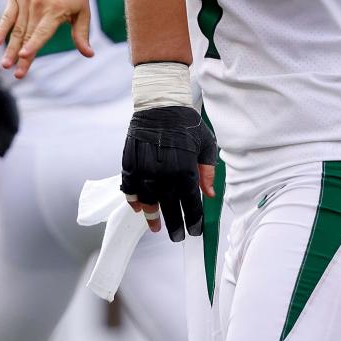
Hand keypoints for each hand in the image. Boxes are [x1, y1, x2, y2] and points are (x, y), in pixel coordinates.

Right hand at [0, 0, 92, 78]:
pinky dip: (1, 28)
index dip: (33, 45)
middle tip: (16, 74)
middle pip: (27, 35)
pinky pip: (7, 15)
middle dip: (21, 56)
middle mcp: (38, 5)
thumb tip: (89, 55)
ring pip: (16, 29)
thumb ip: (82, 34)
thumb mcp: (83, 10)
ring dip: (10, 48)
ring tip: (5, 65)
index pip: (42, 32)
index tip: (25, 57)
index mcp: (56, 10)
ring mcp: (25, 0)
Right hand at [121, 106, 216, 241]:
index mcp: (186, 172)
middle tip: (177, 237)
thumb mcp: (206, 145)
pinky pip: (130, 188)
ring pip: (148, 201)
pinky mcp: (131, 164)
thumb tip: (210, 195)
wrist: (160, 103)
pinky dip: (133, 199)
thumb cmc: (186, 123)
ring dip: (152, 216)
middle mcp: (165, 175)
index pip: (190, 205)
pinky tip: (138, 207)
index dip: (193, 221)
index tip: (194, 231)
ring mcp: (145, 171)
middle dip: (174, 225)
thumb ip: (208, 172)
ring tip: (156, 227)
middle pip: (169, 209)